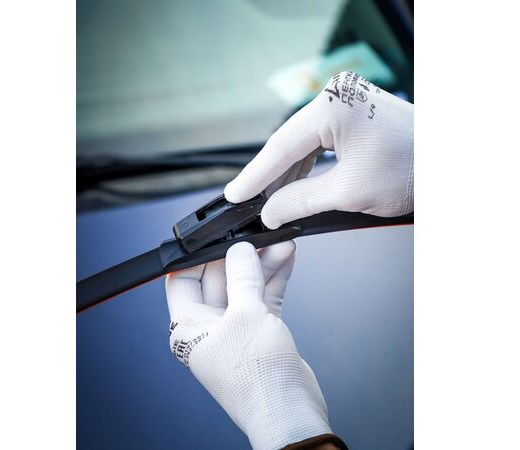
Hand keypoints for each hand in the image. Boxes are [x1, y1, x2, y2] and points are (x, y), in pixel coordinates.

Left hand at [165, 241, 340, 449]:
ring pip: (245, 286)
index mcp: (189, 326)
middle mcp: (209, 327)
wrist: (290, 411)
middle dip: (240, 256)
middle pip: (218, 278)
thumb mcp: (246, 317)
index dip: (199, 256)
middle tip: (257, 238)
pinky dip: (274, 278)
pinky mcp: (259, 330)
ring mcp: (235, 328)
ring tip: (279, 244)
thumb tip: (240, 250)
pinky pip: (263, 296)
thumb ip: (242, 278)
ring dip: (262, 264)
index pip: (183, 279)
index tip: (219, 237)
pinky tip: (285, 259)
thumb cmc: (257, 381)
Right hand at [225, 72, 413, 228]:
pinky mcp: (355, 113)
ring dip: (288, 172)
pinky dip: (307, 164)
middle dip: (270, 175)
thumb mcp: (349, 192)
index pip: (281, 146)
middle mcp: (338, 95)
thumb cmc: (414, 170)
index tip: (234, 194)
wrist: (453, 165)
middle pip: (289, 142)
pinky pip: (320, 141)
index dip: (254, 175)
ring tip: (270, 199)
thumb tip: (270, 210)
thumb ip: (300, 201)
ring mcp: (347, 101)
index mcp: (334, 105)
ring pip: (303, 143)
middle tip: (249, 201)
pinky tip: (295, 184)